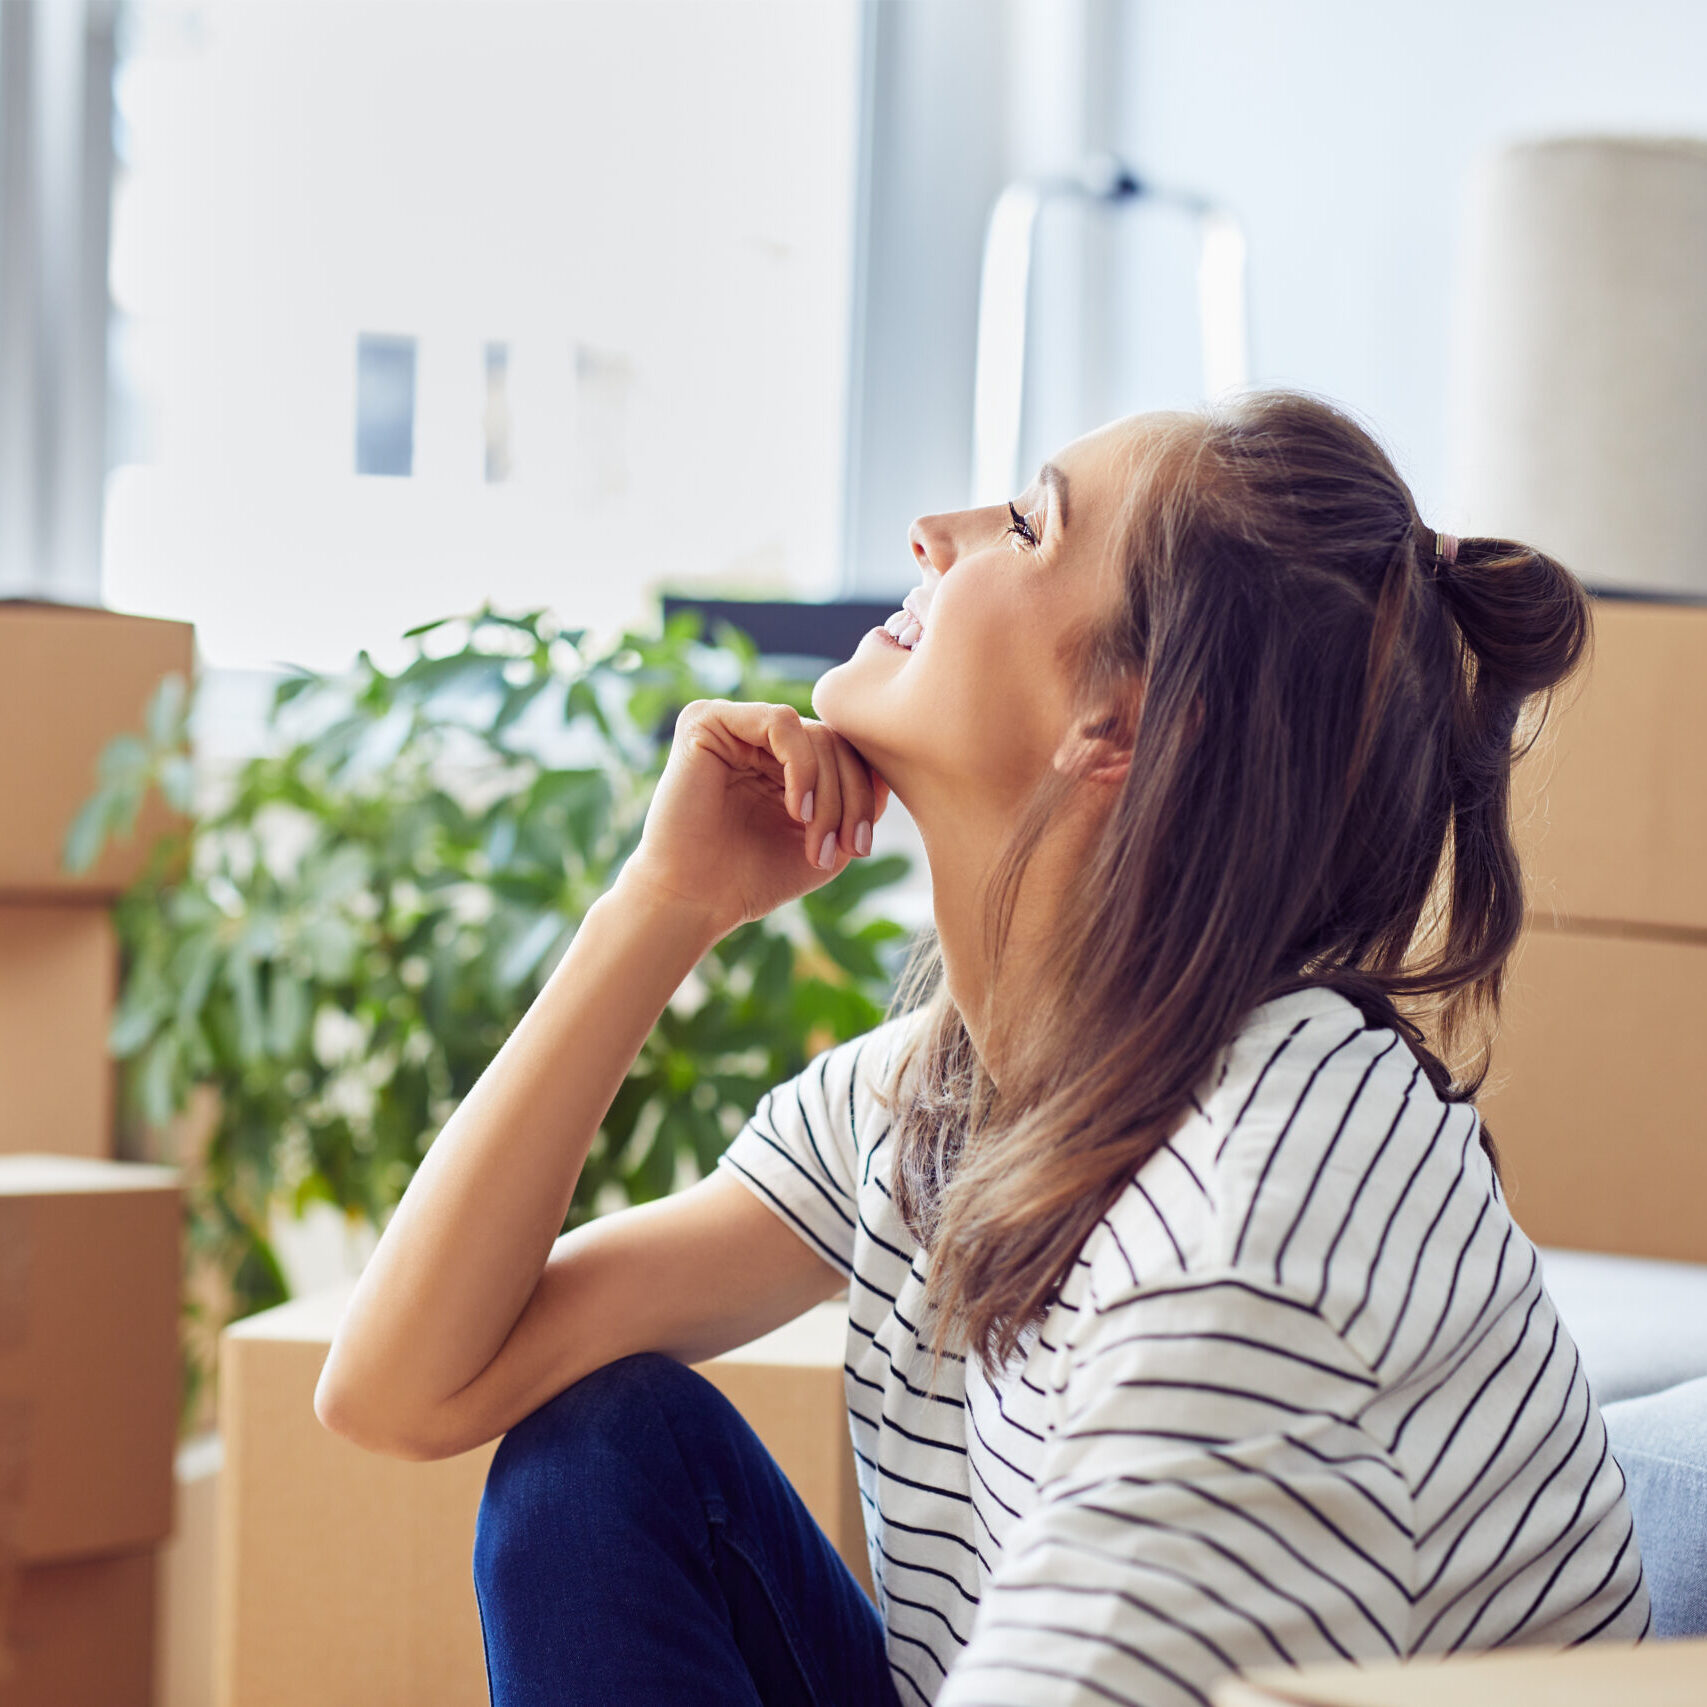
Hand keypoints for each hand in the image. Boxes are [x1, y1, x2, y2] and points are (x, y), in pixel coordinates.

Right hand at [612, 699, 891, 937]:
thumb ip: (858, 806)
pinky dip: (802, 766)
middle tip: (841, 849)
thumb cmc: (753, 878)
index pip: (845, 754)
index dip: (864, 795)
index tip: (860, 848)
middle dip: (849, 799)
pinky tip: (796, 810)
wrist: (695, 902)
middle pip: (836, 743)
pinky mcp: (706, 720)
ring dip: (828, 791)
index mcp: (784, 762)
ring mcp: (734, 726)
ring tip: (816, 839)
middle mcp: (759, 738)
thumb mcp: (827, 843)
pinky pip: (780, 721)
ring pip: (815, 733)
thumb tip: (887, 774)